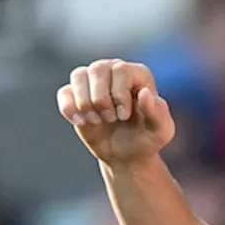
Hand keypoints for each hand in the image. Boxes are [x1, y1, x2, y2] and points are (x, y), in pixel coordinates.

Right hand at [56, 59, 175, 165]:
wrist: (127, 155)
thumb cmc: (147, 140)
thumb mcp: (161, 131)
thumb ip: (158, 113)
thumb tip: (144, 93)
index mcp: (137, 74)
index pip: (120, 70)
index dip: (118, 94)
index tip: (124, 116)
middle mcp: (114, 71)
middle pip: (97, 69)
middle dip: (101, 100)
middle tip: (111, 119)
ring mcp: (93, 81)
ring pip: (78, 76)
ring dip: (85, 103)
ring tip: (97, 120)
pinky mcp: (75, 96)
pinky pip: (64, 93)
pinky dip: (69, 109)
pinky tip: (82, 123)